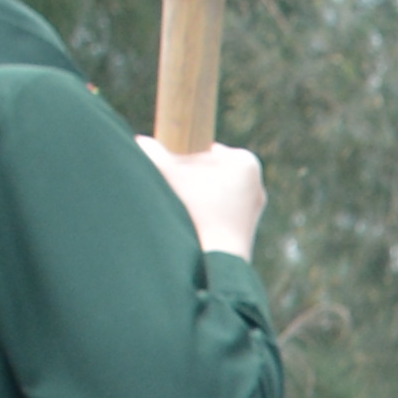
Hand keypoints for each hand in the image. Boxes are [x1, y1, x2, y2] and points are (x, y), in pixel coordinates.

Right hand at [142, 136, 268, 256]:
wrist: (216, 256)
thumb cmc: (195, 208)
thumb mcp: (168, 174)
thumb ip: (153, 153)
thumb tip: (140, 141)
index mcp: (246, 161)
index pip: (205, 152)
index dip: (182, 160)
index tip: (170, 170)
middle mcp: (257, 183)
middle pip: (212, 173)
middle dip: (191, 179)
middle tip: (173, 188)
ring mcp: (254, 208)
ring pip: (216, 194)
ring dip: (197, 198)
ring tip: (181, 206)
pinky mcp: (247, 229)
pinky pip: (221, 214)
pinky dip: (206, 215)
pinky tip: (193, 222)